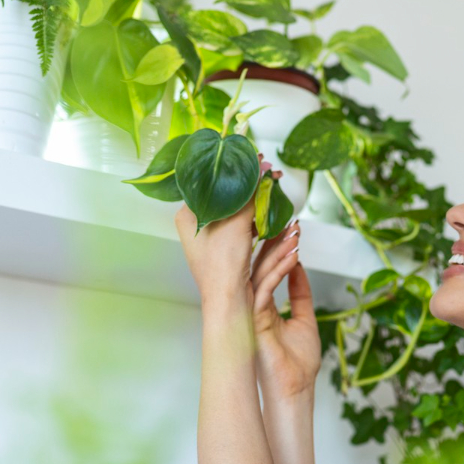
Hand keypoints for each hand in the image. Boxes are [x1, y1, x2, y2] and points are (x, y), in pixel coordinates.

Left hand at [175, 153, 279, 304]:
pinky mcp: (228, 250)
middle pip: (225, 195)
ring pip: (237, 210)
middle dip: (250, 185)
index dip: (234, 169)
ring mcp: (212, 238)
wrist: (229, 303)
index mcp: (188, 217)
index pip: (210, 182)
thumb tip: (262, 167)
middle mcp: (197, 226)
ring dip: (257, 200)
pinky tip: (272, 210)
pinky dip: (258, 217)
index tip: (255, 160)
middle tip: (269, 173)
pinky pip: (243, 226)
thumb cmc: (222, 266)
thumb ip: (250, 193)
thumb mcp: (236, 222)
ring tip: (274, 188)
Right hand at [251, 216, 319, 400]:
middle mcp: (253, 306)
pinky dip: (279, 272)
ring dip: (278, 252)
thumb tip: (298, 267)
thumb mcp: (305, 319)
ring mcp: (251, 312)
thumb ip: (300, 294)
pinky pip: (266, 289)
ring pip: (261, 274)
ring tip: (293, 233)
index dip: (277, 248)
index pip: (266, 270)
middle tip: (289, 221)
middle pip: (260, 266)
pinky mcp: (254, 320)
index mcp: (262, 305)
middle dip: (274, 243)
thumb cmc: (299, 362)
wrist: (295, 389)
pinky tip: (293, 258)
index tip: (290, 229)